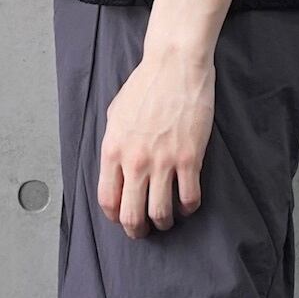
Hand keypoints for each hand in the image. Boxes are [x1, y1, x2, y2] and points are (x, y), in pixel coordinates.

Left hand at [98, 42, 213, 237]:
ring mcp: (163, 161)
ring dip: (164, 222)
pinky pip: (189, 197)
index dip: (114, 217)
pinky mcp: (190, 158)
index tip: (122, 218)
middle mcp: (135, 161)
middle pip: (132, 215)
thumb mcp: (115, 115)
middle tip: (144, 231)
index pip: (108, 200)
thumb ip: (114, 145)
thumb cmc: (145, 86)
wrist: (175, 66)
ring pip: (161, 212)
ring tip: (168, 220)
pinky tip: (189, 204)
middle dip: (137, 230)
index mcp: (113, 150)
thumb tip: (117, 169)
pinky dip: (189, 207)